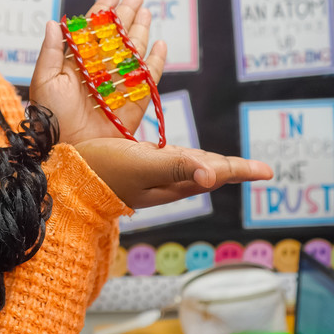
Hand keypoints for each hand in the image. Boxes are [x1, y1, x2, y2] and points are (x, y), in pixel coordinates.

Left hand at [30, 0, 165, 144]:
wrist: (67, 154)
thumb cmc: (49, 121)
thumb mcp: (44, 82)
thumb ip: (51, 52)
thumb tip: (54, 21)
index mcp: (75, 66)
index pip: (91, 33)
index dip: (102, 13)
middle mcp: (97, 75)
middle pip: (115, 40)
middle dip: (126, 17)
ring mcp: (116, 89)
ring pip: (132, 55)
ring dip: (140, 33)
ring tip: (147, 13)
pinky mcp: (133, 106)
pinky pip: (147, 80)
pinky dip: (155, 63)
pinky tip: (159, 45)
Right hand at [73, 138, 272, 208]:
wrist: (65, 180)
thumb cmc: (102, 172)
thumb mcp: (142, 166)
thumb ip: (177, 167)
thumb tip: (214, 177)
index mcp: (172, 180)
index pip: (215, 173)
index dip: (241, 170)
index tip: (267, 171)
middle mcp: (165, 179)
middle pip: (207, 171)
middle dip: (231, 168)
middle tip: (256, 169)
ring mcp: (150, 173)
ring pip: (189, 166)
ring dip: (210, 163)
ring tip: (229, 165)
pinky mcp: (135, 164)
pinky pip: (169, 159)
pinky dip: (183, 154)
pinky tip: (181, 153)